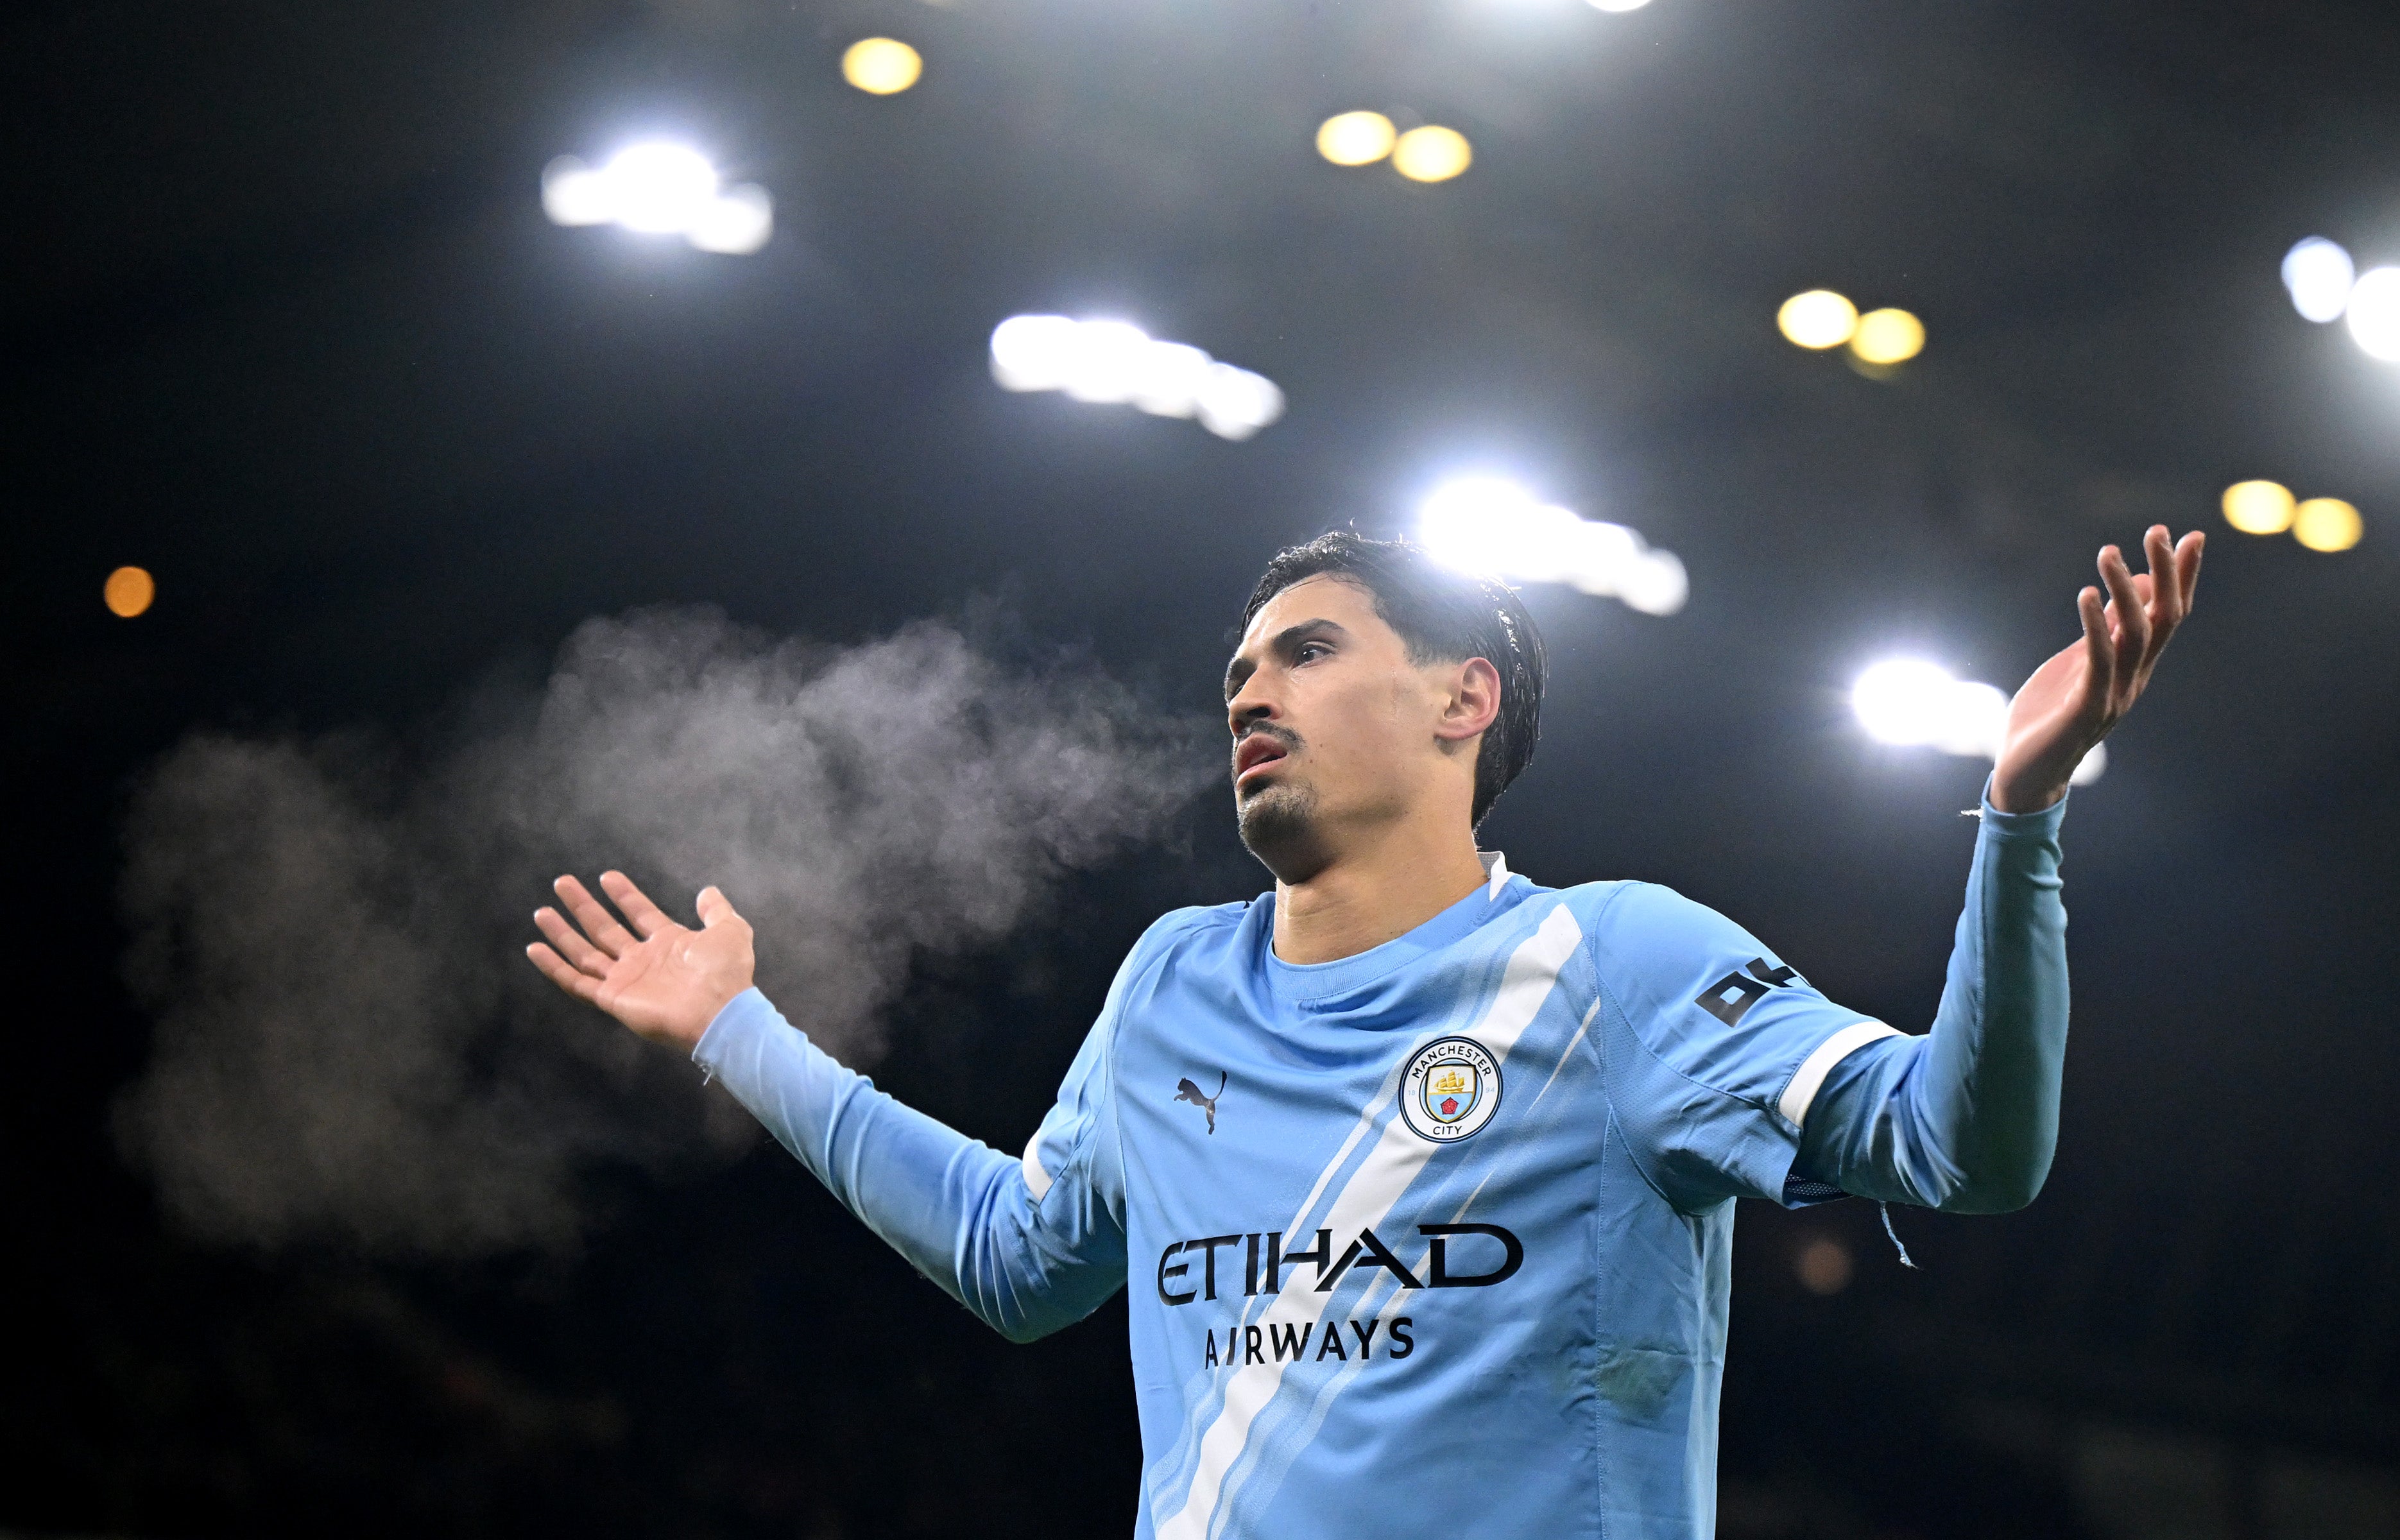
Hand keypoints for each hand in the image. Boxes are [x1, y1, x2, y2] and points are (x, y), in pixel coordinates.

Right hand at [526, 872, 754, 1051]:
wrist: (719, 1011)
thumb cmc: (727, 974)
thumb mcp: (730, 930)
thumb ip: (716, 910)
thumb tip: (708, 890)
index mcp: (668, 944)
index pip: (640, 913)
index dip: (625, 895)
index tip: (608, 876)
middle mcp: (643, 961)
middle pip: (605, 929)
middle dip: (583, 906)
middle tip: (562, 882)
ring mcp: (626, 979)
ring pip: (585, 952)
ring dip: (562, 932)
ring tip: (542, 911)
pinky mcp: (613, 998)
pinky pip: (576, 981)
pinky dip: (554, 966)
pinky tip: (535, 948)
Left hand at [1991, 524, 2204, 812]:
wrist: (2025, 773)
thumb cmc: (2049, 715)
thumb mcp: (2078, 660)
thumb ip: (2105, 628)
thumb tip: (2133, 584)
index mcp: (2134, 666)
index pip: (2168, 615)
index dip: (2183, 577)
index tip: (2192, 536)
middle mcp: (2133, 679)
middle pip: (2164, 619)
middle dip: (2167, 574)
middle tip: (2157, 530)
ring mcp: (2114, 695)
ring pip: (2135, 635)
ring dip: (2124, 590)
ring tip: (2109, 552)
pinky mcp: (2086, 709)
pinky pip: (2098, 661)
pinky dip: (2094, 625)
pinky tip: (2085, 594)